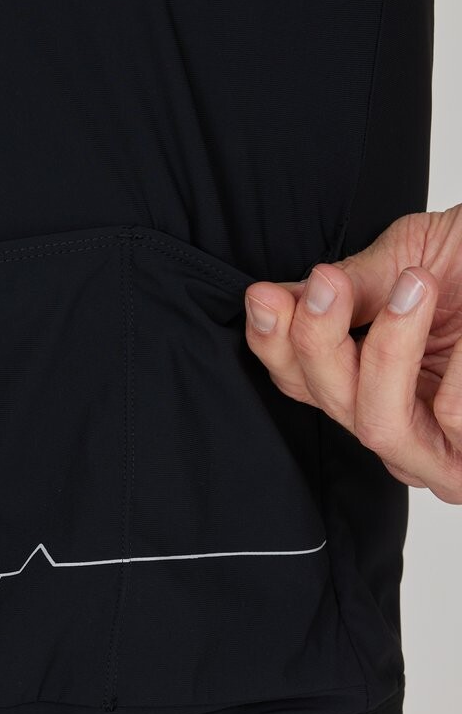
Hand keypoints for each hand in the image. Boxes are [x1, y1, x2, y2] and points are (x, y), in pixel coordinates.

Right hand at [243, 205, 461, 502]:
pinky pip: (453, 418)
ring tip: (418, 287)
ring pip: (377, 423)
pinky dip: (461, 368)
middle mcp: (399, 428)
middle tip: (330, 282)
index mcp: (369, 380)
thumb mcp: (415, 256)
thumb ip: (352, 287)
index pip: (297, 378)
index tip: (270, 294)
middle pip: (327, 402)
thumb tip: (274, 298)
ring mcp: (443, 457)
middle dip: (320, 339)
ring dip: (390, 349)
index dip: (273, 341)